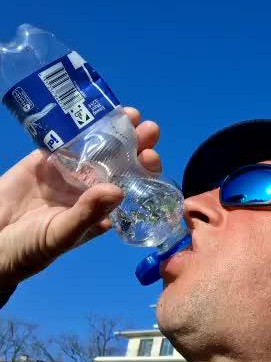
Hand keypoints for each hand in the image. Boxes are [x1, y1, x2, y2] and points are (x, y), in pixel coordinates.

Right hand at [0, 107, 161, 289]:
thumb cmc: (28, 248)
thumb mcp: (60, 235)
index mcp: (100, 210)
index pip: (132, 188)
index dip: (145, 173)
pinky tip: (95, 113)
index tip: (151, 157)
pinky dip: (80, 127)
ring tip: (131, 115)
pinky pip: (66, 140)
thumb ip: (87, 214)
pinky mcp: (45, 160)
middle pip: (121, 163)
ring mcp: (69, 172)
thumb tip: (119, 190)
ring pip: (98, 148)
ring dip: (116, 131)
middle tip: (149, 130)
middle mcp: (90, 189)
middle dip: (137, 145)